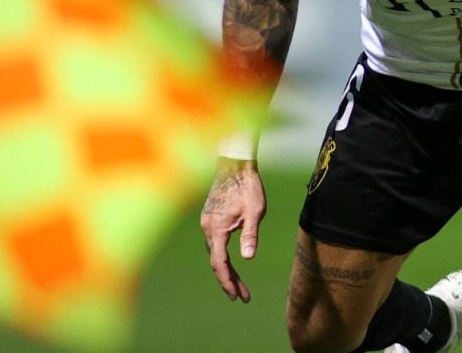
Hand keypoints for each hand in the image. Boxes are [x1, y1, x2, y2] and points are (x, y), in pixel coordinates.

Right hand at [200, 158, 265, 302]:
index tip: (237, 296)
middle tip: (243, 297)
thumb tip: (248, 258)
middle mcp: (208, 229)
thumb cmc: (247, 186)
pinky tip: (231, 263)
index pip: (220, 263)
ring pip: (215, 254)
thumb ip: (250, 235)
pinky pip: (215, 244)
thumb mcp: (255, 211)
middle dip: (230, 281)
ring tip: (240, 286)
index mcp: (217, 229)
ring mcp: (207, 223)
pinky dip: (222, 257)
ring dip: (226, 270)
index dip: (228, 281)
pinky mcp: (210, 218)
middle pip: (217, 262)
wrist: (235, 164)